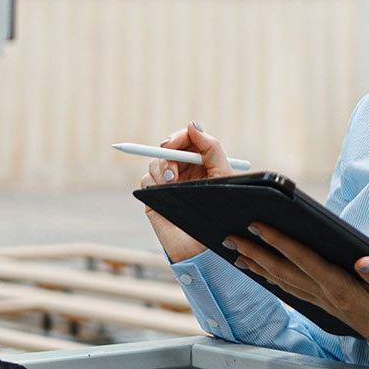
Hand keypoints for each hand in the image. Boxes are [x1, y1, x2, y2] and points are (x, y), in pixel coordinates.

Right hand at [138, 121, 235, 262]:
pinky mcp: (154, 197)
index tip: (177, 140)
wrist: (204, 244)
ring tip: (172, 181)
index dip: (181, 136)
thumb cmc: (220, 211)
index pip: (188, 140)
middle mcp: (185, 171)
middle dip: (168, 148)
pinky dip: (152, 181)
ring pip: (155, 161)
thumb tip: (192, 124)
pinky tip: (163, 191)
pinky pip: (146, 180)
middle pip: (169, 147)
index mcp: (203, 164)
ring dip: (162, 166)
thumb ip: (211, 148)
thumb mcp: (222, 175)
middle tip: (169, 152)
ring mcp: (168, 184)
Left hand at [223, 223, 368, 347]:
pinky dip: (271, 278)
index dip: (280, 242)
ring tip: (236, 252)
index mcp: (339, 287)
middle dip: (256, 252)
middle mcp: (324, 294)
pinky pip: (289, 288)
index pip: (303, 260)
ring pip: (281, 280)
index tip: (259, 227)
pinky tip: (261, 271)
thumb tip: (366, 261)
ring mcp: (320, 300)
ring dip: (257, 265)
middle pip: (283, 270)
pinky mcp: (322, 303)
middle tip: (231, 237)